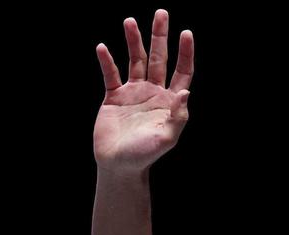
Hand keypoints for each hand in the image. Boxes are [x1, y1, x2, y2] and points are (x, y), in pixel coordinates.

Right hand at [93, 10, 193, 176]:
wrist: (119, 165)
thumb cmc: (145, 155)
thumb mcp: (166, 138)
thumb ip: (178, 117)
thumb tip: (185, 92)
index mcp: (169, 101)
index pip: (182, 71)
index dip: (185, 52)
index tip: (185, 33)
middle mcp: (153, 92)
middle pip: (158, 58)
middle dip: (159, 36)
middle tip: (161, 13)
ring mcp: (133, 93)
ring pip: (134, 61)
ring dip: (133, 41)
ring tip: (130, 21)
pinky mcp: (113, 97)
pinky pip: (110, 75)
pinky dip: (107, 61)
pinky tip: (103, 48)